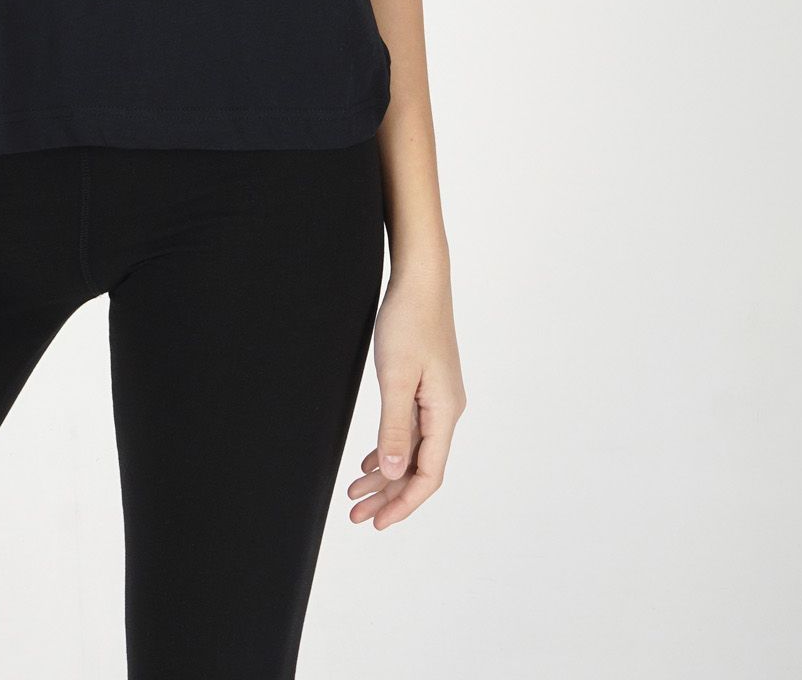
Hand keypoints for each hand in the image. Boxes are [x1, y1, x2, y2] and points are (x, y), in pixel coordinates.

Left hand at [347, 256, 463, 526]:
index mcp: (445, 412)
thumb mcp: (396, 377)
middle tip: (356, 516)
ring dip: (385, 474)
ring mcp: (437, 398)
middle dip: (388, 496)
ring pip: (412, 450)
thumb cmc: (409, 321)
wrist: (420, 279)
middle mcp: (446, 411)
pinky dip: (389, 448)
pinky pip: (410, 430)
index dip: (403, 504)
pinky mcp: (426, 386)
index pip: (428, 475)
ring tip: (355, 493)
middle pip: (419, 468)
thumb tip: (394, 473)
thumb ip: (395, 426)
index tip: (377, 524)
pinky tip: (371, 460)